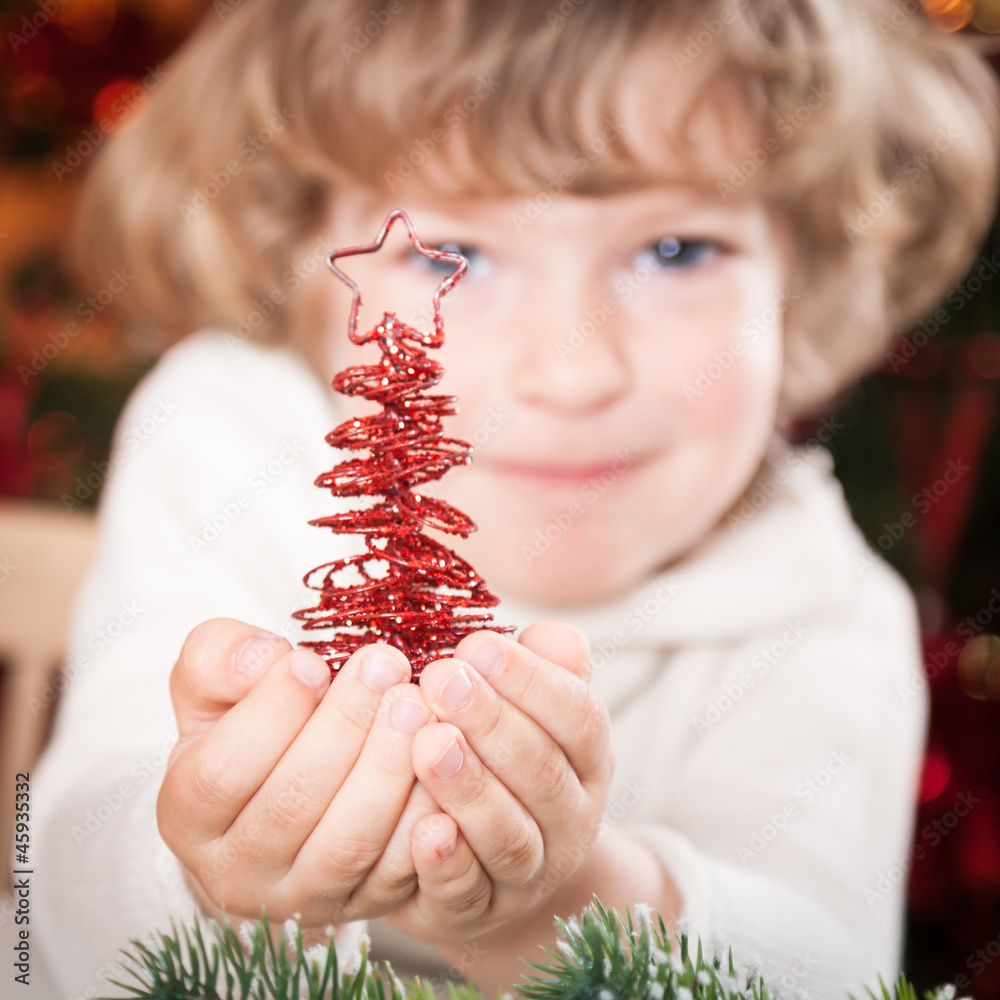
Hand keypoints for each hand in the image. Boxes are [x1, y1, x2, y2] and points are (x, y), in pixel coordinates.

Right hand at [157, 618, 439, 927]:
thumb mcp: (216, 682)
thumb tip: (263, 661)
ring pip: (349, 844)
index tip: (312, 660)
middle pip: (292, 805)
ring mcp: (303, 898)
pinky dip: (427, 816)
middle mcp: (236, 873)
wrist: (286, 781)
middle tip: (385, 665)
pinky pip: (400, 869)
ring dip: (389, 769)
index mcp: (186, 816)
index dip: (270, 713)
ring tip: (416, 703)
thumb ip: (219, 658)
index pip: (223, 772)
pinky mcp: (363, 904)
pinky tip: (444, 759)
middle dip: (346, 727)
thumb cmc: (249, 720)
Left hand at [384, 620, 613, 942]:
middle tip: (443, 680)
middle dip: (492, 722)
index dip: (531, 680)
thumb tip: (552, 633)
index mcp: (587, 760)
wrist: (492, 871)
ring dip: (470, 788)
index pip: (577, 716)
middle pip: (542, 773)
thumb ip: (543, 669)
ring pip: (509, 836)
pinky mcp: (477, 914)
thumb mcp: (533, 713)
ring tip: (429, 743)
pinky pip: (467, 894)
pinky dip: (447, 865)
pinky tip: (423, 829)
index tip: (477, 645)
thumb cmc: (505, 764)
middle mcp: (569, 820)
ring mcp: (528, 874)